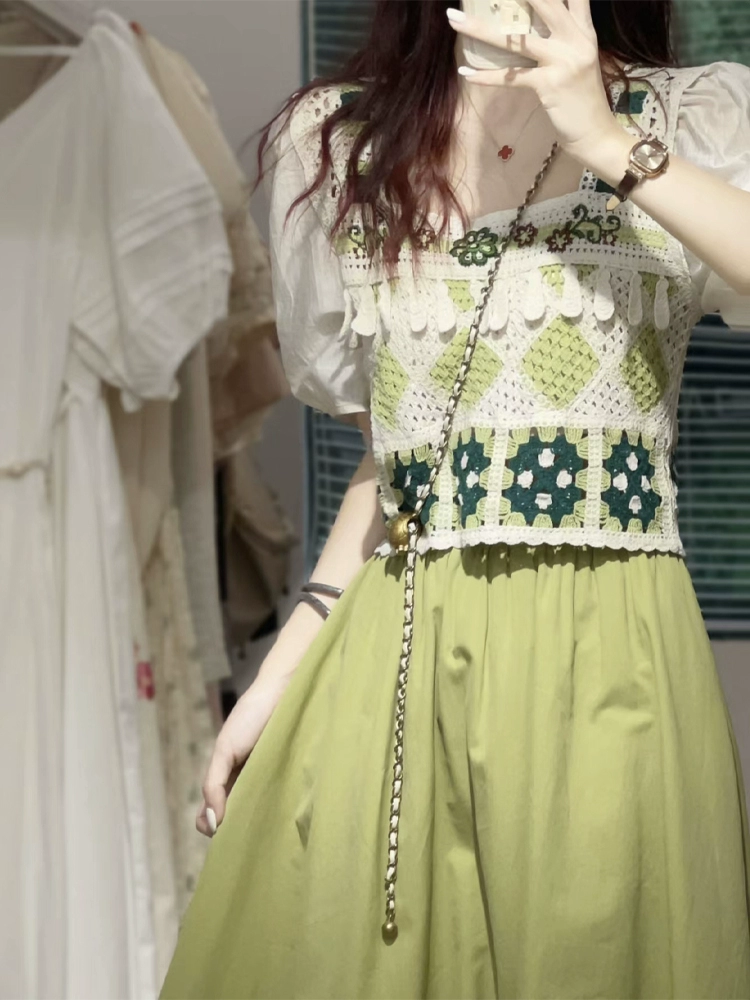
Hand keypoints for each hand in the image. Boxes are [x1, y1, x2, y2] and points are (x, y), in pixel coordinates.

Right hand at [196, 674, 284, 836]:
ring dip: (259, 825)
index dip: (212, 825)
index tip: (220, 834)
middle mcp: (248, 781)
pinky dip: (280, 812)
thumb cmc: (250, 717)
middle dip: (237, 830)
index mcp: (228, 776)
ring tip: (261, 838)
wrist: (283, 692)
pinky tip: (281, 823)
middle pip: (237, 815)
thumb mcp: (225, 750)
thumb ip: (214, 784)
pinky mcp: (292, 777)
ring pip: (260, 811)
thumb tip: (211, 822)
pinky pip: (284, 800)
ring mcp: (271, 779)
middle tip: (242, 840)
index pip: (213, 811)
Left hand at [446, 0, 620, 155]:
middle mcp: (575, 40)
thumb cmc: (582, 100)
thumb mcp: (580, 61)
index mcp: (584, 31)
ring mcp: (563, 61)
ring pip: (516, 39)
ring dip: (481, 29)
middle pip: (545, 3)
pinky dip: (485, 77)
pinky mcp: (549, 85)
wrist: (595, 133)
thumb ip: (565, 39)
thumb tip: (532, 30)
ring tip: (454, 20)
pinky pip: (511, 77)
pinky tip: (465, 73)